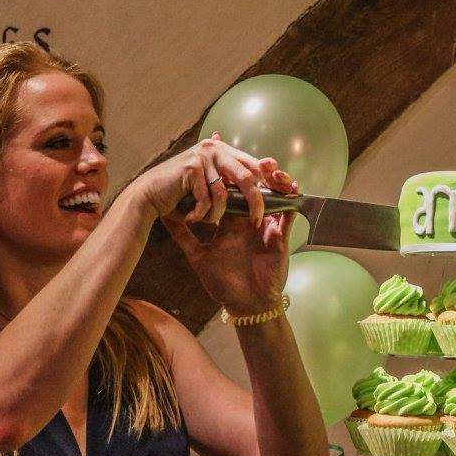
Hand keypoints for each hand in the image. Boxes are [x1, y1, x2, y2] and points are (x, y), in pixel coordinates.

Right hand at [132, 133, 296, 223]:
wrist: (149, 195)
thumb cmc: (182, 194)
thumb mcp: (211, 185)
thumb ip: (232, 181)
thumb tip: (264, 180)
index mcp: (224, 151)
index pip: (256, 165)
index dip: (273, 178)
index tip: (288, 191)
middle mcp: (216, 149)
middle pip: (248, 177)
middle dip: (256, 202)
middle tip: (256, 222)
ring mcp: (203, 156)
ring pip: (226, 192)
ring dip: (217, 213)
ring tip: (206, 221)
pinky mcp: (191, 167)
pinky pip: (208, 197)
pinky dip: (202, 212)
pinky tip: (192, 217)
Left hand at [146, 134, 300, 314]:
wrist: (246, 305)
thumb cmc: (223, 284)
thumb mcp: (199, 257)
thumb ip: (184, 236)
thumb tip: (163, 216)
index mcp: (231, 224)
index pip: (230, 192)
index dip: (228, 174)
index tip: (222, 150)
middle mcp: (249, 222)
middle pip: (254, 190)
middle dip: (256, 172)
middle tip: (253, 156)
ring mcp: (266, 228)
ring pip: (274, 198)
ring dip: (275, 182)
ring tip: (272, 168)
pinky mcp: (280, 237)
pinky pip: (289, 216)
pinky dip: (292, 201)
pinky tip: (292, 188)